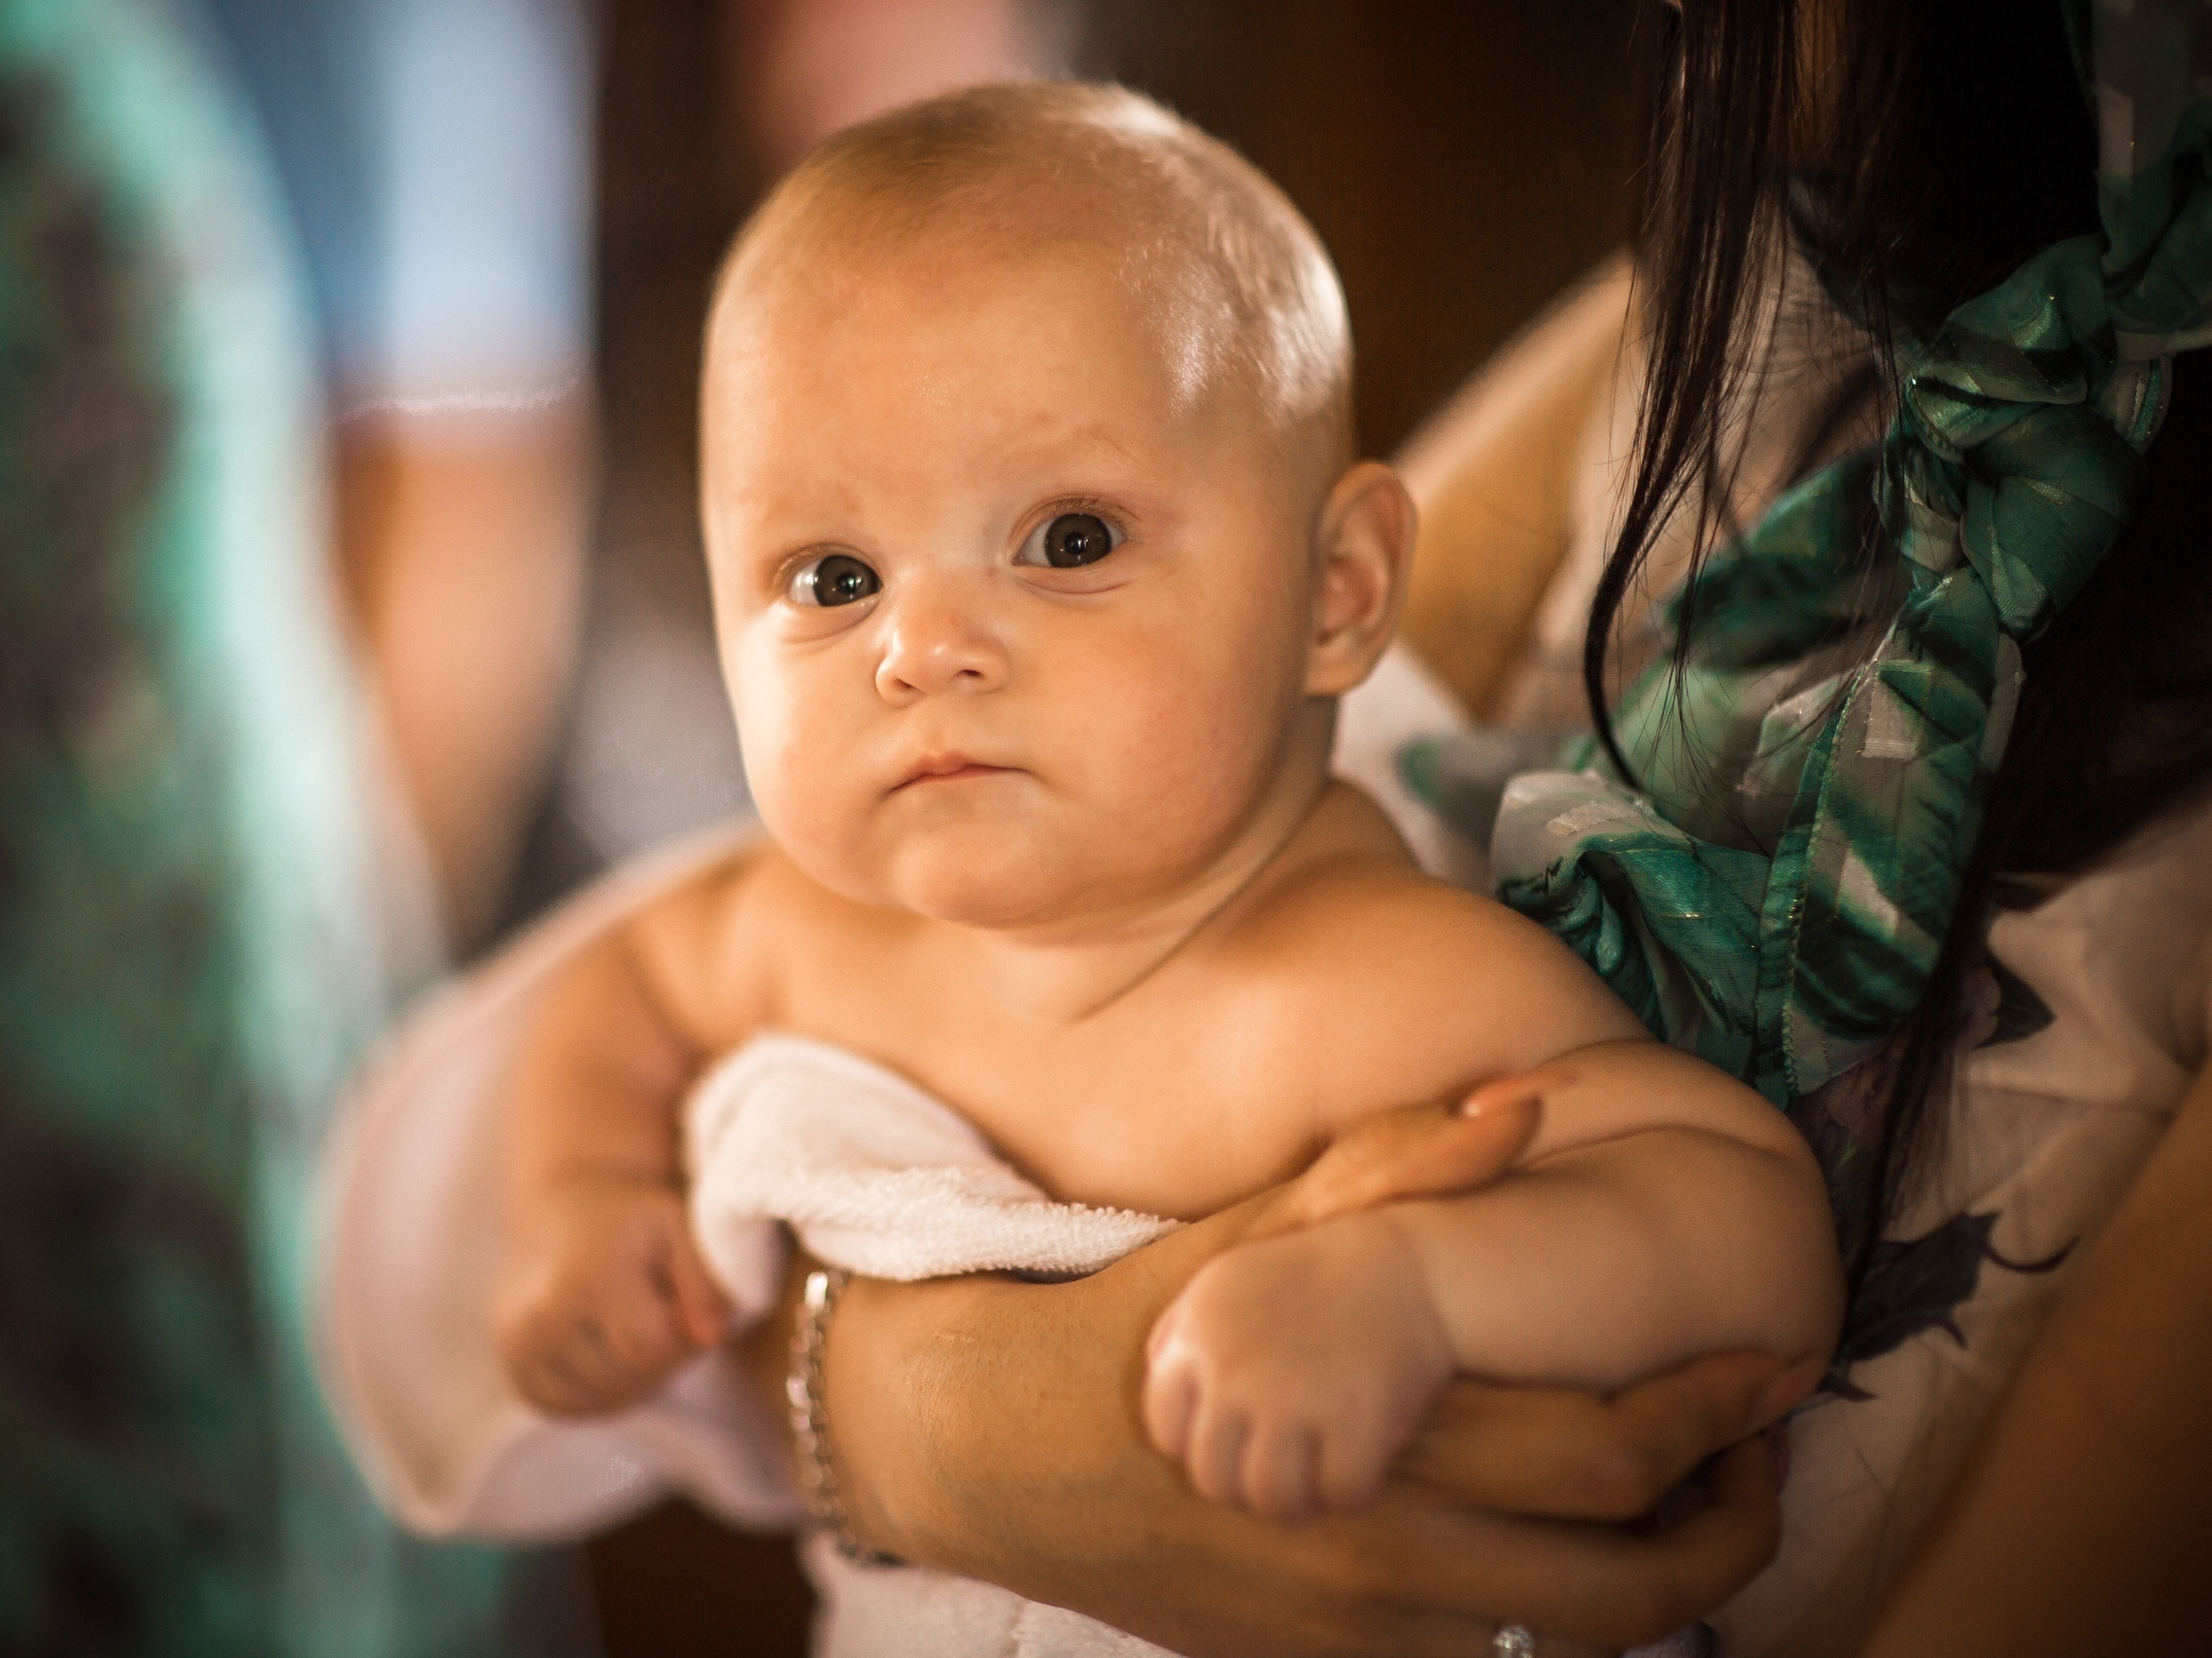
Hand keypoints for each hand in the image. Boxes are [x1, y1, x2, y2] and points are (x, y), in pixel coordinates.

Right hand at [491, 1173, 729, 1415]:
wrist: (559, 1213)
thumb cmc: (630, 1223)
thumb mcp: (677, 1228)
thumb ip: (706, 1280)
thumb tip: (714, 1338)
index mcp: (585, 1277)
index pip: (649, 1348)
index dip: (681, 1339)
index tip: (685, 1311)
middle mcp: (540, 1315)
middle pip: (625, 1379)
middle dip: (660, 1360)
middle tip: (663, 1319)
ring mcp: (519, 1346)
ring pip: (600, 1401)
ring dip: (634, 1380)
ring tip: (638, 1333)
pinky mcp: (514, 1368)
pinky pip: (569, 1408)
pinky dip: (600, 1394)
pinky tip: (610, 1354)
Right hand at [811, 1068, 1810, 1655]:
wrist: (989, 1453)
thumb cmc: (1132, 1322)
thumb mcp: (1252, 1231)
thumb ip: (1396, 1172)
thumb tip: (1528, 1108)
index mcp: (1382, 1438)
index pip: (1607, 1453)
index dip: (1718, 1414)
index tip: (1780, 1365)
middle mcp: (1383, 1558)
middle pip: (1624, 1582)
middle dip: (1732, 1523)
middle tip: (1766, 1456)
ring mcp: (1354, 1635)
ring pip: (1569, 1645)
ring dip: (1663, 1587)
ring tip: (1697, 1513)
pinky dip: (1553, 1626)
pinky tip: (1566, 1556)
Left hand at [1145, 1211, 1451, 1519]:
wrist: (1407, 1266)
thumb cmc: (1311, 1276)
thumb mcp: (1224, 1280)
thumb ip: (1178, 1329)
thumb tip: (1156, 1379)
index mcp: (1199, 1337)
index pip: (1166, 1431)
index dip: (1197, 1450)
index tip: (1233, 1446)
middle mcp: (1235, 1372)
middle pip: (1213, 1478)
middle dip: (1241, 1491)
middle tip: (1274, 1478)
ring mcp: (1294, 1398)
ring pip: (1270, 1499)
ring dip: (1293, 1505)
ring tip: (1310, 1488)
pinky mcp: (1355, 1419)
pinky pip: (1339, 1494)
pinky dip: (1349, 1494)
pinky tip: (1357, 1471)